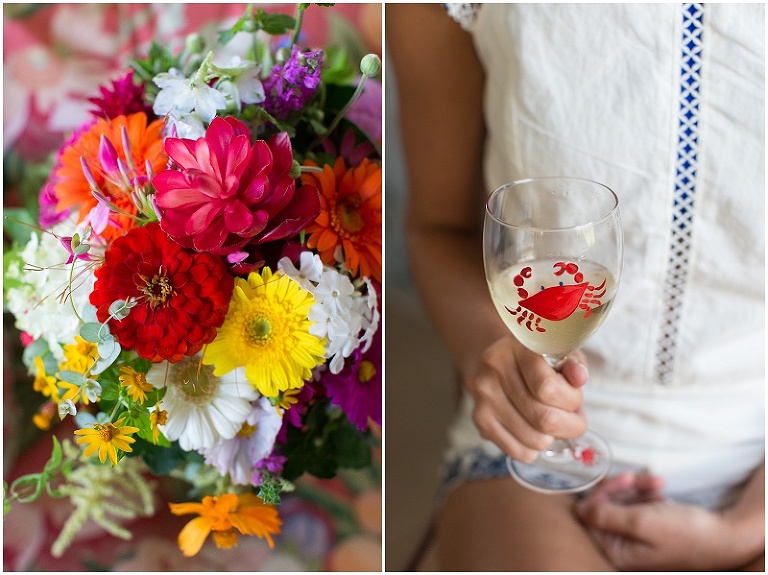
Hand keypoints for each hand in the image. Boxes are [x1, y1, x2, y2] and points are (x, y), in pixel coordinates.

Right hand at [466, 334, 589, 462]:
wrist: (497, 363)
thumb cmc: (537, 360)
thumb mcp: (560, 352)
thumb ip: (573, 364)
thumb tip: (579, 377)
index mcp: (517, 347)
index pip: (548, 388)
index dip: (572, 400)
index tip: (575, 398)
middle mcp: (495, 369)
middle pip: (543, 418)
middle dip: (569, 425)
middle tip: (572, 419)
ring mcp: (484, 396)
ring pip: (534, 439)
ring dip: (552, 437)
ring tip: (551, 422)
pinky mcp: (480, 419)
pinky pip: (519, 452)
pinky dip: (535, 449)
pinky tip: (534, 431)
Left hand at [574, 472, 755, 569]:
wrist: (724, 534)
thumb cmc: (684, 532)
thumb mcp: (640, 521)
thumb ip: (605, 516)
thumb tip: (578, 511)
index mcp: (615, 551)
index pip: (588, 516)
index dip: (600, 494)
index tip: (621, 481)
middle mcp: (621, 546)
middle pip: (603, 505)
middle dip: (621, 488)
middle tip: (637, 478)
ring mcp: (634, 536)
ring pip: (620, 500)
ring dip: (636, 488)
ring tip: (657, 485)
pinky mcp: (646, 526)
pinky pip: (635, 502)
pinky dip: (646, 493)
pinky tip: (661, 491)